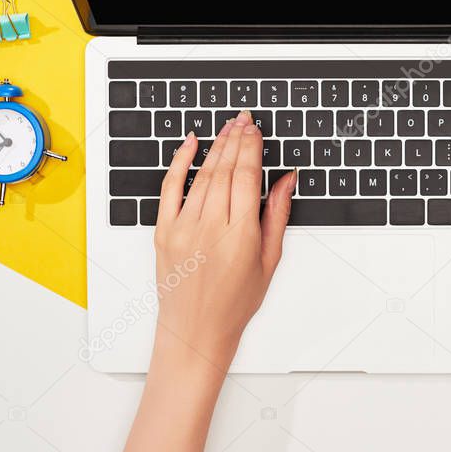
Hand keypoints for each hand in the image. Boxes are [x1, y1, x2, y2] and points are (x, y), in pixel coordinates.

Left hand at [153, 109, 296, 369]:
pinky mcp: (163, 232)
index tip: (255, 130)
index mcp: (241, 236)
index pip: (247, 177)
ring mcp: (183, 228)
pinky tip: (190, 143)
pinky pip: (170, 188)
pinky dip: (179, 162)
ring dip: (216, 147)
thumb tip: (286, 180)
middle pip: (225, 170)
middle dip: (236, 140)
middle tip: (243, 120)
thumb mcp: (269, 261)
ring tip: (227, 129)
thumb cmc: (234, 303)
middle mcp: (211, 228)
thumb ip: (277, 216)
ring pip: (202, 175)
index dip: (252, 148)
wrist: (195, 331)